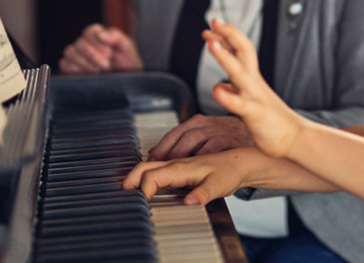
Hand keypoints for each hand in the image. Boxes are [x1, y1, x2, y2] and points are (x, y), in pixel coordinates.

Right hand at [58, 24, 143, 73]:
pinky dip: (73, 68)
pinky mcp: (71, 67)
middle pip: (80, 43)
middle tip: (106, 65)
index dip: (97, 42)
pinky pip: (64, 64)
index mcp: (98, 34)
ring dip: (84, 62)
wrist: (127, 78)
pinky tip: (86, 73)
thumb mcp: (127, 47)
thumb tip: (102, 35)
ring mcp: (77, 55)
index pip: (89, 32)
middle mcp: (85, 43)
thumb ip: (117, 37)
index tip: (109, 53)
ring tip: (97, 70)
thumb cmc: (126, 61)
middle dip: (93, 55)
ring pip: (70, 52)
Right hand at [123, 150, 249, 204]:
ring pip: (150, 164)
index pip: (152, 177)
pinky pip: (158, 165)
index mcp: (182, 168)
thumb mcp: (219, 186)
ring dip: (135, 175)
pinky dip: (146, 172)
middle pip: (145, 166)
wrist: (241, 161)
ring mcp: (178, 162)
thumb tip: (189, 203)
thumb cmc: (230, 172)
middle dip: (130, 179)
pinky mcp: (181, 165)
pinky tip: (145, 181)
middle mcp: (177, 163)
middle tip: (122, 194)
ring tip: (128, 189)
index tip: (141, 203)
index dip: (143, 190)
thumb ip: (203, 194)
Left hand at [148, 114, 254, 160]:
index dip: (162, 146)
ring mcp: (221, 130)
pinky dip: (204, 156)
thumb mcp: (209, 136)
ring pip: (196, 138)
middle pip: (184, 134)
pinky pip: (215, 147)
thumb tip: (160, 157)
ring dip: (183, 153)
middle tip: (159, 167)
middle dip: (169, 151)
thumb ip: (188, 144)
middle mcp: (209, 123)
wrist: (260, 138)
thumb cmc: (230, 140)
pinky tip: (196, 167)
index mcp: (200, 121)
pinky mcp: (233, 139)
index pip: (175, 132)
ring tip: (173, 167)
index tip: (152, 159)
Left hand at [204, 19, 302, 158]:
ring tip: (211, 44)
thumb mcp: (250, 100)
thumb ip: (236, 89)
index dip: (226, 35)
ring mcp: (256, 97)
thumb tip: (220, 84)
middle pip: (244, 51)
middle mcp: (254, 83)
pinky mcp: (256, 115)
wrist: (295, 140)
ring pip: (240, 73)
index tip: (212, 26)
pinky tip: (217, 91)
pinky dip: (229, 97)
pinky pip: (241, 104)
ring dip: (225, 57)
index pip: (241, 49)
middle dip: (229, 34)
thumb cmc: (271, 121)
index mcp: (253, 78)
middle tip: (214, 20)